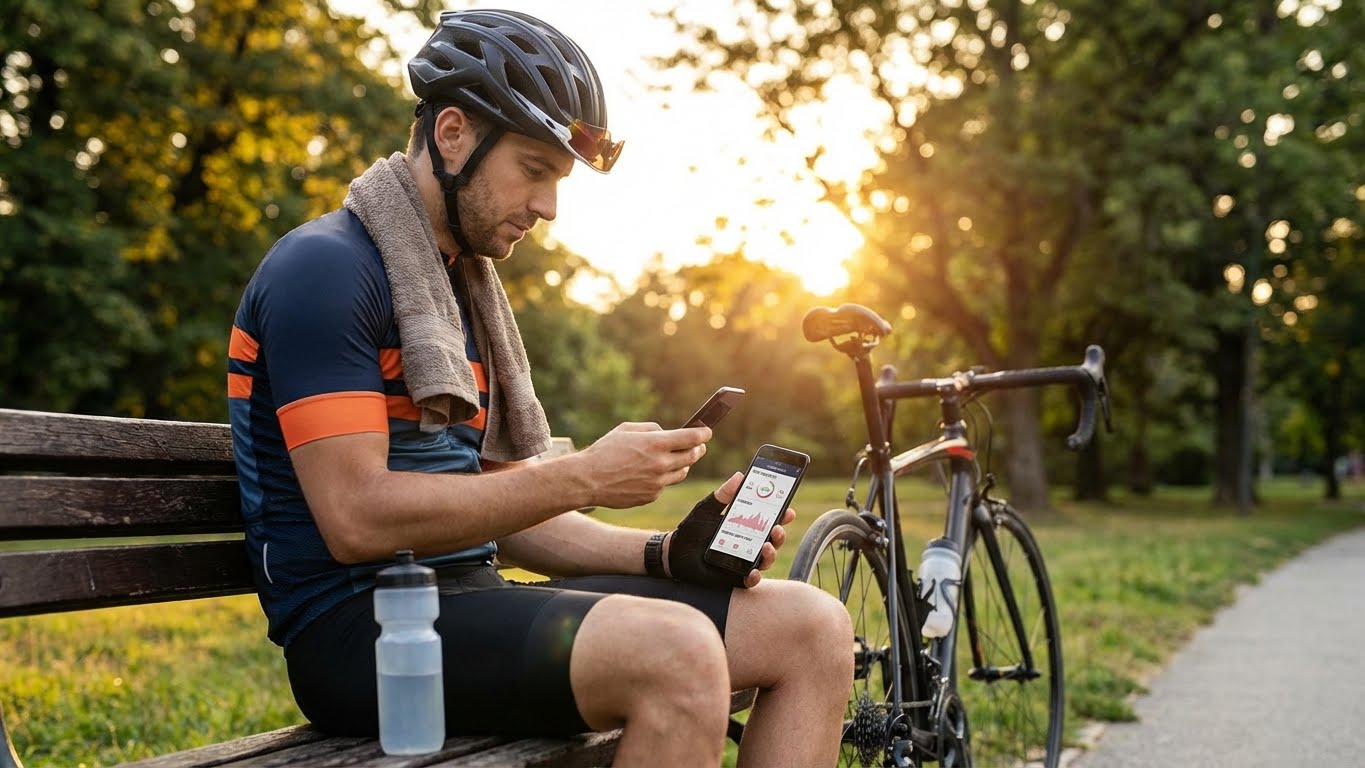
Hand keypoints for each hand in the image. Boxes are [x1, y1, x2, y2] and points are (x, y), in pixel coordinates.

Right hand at [580, 422, 709, 508]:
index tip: (707, 432)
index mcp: (656, 444)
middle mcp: (661, 464)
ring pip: (681, 473)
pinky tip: (649, 474)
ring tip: (673, 459)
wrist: (588, 480)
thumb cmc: (605, 451)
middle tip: (698, 446)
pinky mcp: (651, 496)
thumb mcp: (626, 429)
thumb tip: (667, 433)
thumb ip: (651, 429)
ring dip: (682, 464)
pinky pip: (664, 485)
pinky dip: (662, 478)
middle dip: (698, 449)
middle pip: (692, 456)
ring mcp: (657, 483)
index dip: (703, 434)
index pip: (692, 438)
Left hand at [665, 472, 795, 589]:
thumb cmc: (693, 529)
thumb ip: (722, 495)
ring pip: (766, 559)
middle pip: (773, 540)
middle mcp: (749, 543)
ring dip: (770, 553)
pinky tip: (752, 571)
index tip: (789, 510)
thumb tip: (740, 476)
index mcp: (746, 525)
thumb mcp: (707, 509)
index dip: (782, 515)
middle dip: (779, 534)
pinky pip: (750, 580)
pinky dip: (754, 577)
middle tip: (777, 527)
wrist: (674, 553)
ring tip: (766, 546)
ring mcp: (744, 560)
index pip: (769, 519)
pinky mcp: (735, 577)